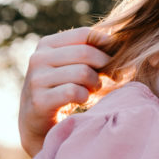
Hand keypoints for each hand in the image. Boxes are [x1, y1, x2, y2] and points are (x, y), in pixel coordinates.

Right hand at [18, 27, 111, 156]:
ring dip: (96, 83)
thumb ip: (90, 52)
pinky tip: (83, 100)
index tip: (120, 57)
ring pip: (82, 72)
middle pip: (85, 52)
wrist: (38, 124)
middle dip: (106, 65)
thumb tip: (121, 39)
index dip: (107, 45)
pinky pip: (74, 92)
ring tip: (94, 89)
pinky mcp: (39, 100)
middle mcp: (38, 58)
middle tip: (116, 77)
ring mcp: (37, 79)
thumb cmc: (63, 90)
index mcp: (47, 44)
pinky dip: (85, 97)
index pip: (84, 34)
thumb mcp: (72, 66)